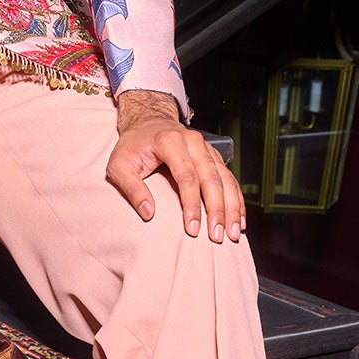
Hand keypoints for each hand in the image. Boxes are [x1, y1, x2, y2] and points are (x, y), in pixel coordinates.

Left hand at [106, 90, 243, 242]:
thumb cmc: (132, 146)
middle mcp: (193, 142)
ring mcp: (206, 148)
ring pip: (225, 178)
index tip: (192, 229)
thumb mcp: (118, 165)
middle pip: (211, 179)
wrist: (148, 122)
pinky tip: (239, 218)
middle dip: (217, 210)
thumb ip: (131, 188)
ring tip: (234, 232)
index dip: (191, 204)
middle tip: (218, 236)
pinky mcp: (213, 155)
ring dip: (231, 207)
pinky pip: (229, 177)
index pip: (186, 176)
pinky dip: (236, 198)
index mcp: (169, 141)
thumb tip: (148, 213)